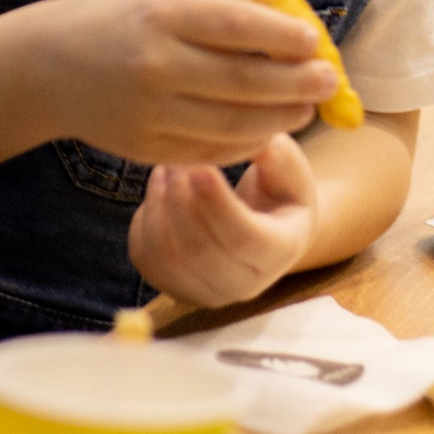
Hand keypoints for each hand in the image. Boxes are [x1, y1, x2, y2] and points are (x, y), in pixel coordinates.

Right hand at [29, 0, 333, 166]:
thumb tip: (280, 9)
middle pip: (245, 82)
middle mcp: (155, 65)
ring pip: (235, 123)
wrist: (43, 69)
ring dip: (282, 117)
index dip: (285, 37)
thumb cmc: (112, 17)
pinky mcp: (146, 149)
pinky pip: (212, 150)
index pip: (238, 27)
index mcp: (160, 14)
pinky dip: (248, 141)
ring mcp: (150, 113)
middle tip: (329, 80)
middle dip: (297, 83)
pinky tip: (268, 127)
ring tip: (307, 106)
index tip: (316, 41)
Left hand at [128, 133, 319, 307]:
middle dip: (181, 200)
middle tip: (178, 159)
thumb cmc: (279, 190)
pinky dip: (144, 222)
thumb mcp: (290, 170)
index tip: (201, 166)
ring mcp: (207, 292)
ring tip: (165, 168)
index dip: (217, 203)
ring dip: (159, 208)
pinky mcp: (175, 287)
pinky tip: (158, 189)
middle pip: (199, 251)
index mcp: (278, 253)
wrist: (266, 226)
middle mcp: (244, 284)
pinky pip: (146, 259)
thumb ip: (278, 156)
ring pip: (166, 258)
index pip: (242, 238)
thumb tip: (258, 140)